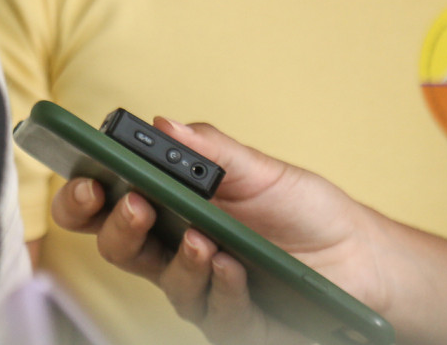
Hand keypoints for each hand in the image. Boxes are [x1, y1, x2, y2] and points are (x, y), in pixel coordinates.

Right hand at [48, 118, 388, 343]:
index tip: (86, 180)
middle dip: (115, 226)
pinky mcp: (234, 322)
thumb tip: (160, 124)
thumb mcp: (261, 170)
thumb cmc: (304, 210)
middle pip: (116, 246)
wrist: (365, 257)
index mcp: (166, 208)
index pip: (103, 205)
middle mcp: (172, 251)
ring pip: (162, 281)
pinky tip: (233, 268)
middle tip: (132, 202)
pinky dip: (219, 287)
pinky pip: (212, 313)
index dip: (81, 196)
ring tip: (202, 238)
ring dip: (177, 259)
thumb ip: (211, 148)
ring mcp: (201, 289)